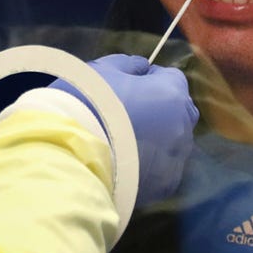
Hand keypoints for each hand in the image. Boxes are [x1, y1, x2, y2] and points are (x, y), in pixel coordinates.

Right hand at [53, 54, 197, 205]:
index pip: (174, 79)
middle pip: (179, 113)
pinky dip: (149, 164)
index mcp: (171, 95)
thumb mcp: (103, 70)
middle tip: (129, 113)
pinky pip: (162, 169)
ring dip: (157, 139)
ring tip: (124, 142)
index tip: (131, 85)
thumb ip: (129, 65)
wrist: (71, 155)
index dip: (152, 79)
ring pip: (173, 144)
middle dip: (161, 109)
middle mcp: (182, 128)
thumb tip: (144, 69)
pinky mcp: (163, 187)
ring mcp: (175, 161)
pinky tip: (125, 163)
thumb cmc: (88, 103)